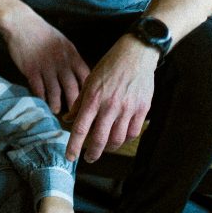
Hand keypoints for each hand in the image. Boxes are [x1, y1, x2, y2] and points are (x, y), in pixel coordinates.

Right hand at [2, 11, 89, 113]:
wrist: (22, 23)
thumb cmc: (43, 33)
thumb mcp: (63, 43)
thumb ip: (72, 59)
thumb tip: (80, 77)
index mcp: (72, 55)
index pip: (86, 77)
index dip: (88, 92)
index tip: (87, 101)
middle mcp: (61, 62)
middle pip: (73, 89)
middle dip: (74, 105)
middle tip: (74, 114)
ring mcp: (46, 67)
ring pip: (55, 92)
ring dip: (56, 105)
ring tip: (57, 111)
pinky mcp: (31, 70)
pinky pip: (38, 89)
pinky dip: (41, 98)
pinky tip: (42, 102)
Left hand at [63, 35, 156, 162]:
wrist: (136, 54)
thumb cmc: (110, 65)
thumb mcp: (90, 80)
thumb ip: (80, 102)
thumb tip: (68, 119)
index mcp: (94, 98)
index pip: (80, 128)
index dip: (74, 146)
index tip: (70, 157)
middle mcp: (110, 106)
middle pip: (99, 139)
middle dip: (92, 153)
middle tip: (89, 158)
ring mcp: (128, 109)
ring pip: (117, 139)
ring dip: (109, 147)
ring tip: (104, 147)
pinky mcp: (142, 109)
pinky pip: (133, 132)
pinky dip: (125, 139)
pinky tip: (120, 137)